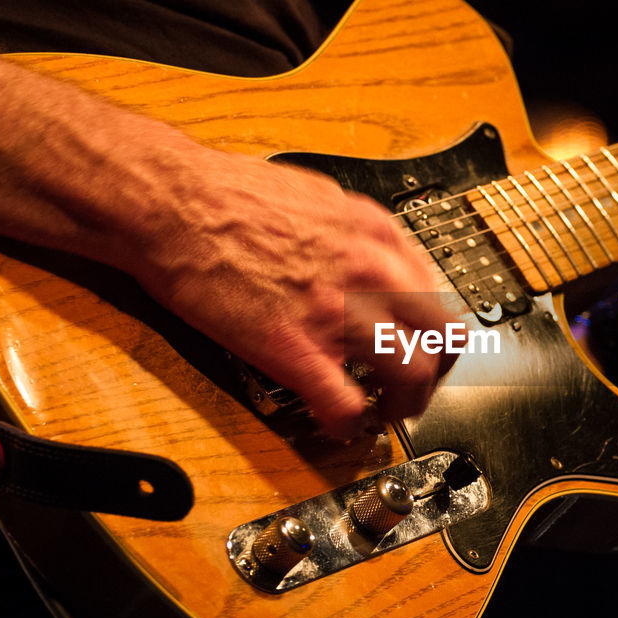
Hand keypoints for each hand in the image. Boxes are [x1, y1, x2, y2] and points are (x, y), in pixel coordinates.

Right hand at [125, 148, 454, 437]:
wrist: (174, 204)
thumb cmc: (228, 194)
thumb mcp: (318, 198)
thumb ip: (354, 235)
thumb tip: (366, 259)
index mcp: (377, 234)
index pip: (435, 295)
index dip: (429, 332)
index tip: (416, 346)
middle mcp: (372, 273)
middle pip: (443, 338)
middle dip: (434, 372)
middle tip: (412, 387)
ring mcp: (339, 312)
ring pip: (411, 374)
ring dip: (403, 403)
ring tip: (383, 411)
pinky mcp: (296, 348)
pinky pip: (344, 404)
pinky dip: (347, 423)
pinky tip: (335, 422)